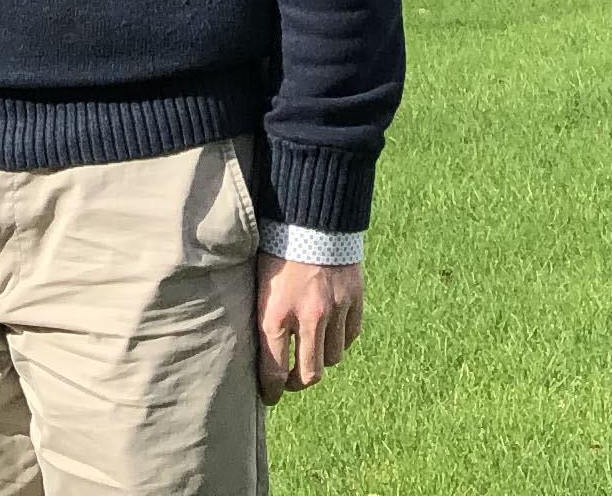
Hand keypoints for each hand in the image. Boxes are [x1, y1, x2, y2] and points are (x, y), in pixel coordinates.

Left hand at [254, 254, 365, 402]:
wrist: (311, 216)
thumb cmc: (275, 247)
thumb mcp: (257, 283)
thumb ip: (260, 317)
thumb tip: (257, 349)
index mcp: (275, 315)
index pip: (274, 372)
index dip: (271, 391)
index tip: (269, 396)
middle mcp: (307, 318)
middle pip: (309, 374)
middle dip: (297, 383)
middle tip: (290, 381)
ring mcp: (335, 310)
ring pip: (332, 357)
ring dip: (320, 359)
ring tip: (310, 352)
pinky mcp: (354, 300)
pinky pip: (350, 336)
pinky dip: (341, 340)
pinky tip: (330, 333)